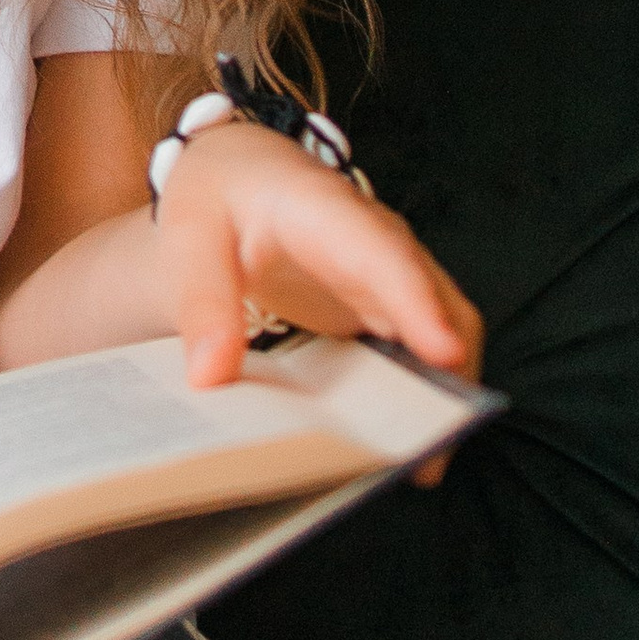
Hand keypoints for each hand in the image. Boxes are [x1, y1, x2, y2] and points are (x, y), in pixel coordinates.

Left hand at [155, 123, 481, 472]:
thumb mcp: (189, 234)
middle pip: (435, 301)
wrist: (236, 174)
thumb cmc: (217, 194)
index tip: (445, 353)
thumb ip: (201, 301)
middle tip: (432, 450)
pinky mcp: (388, 303)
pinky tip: (402, 444)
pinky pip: (423, 347)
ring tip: (423, 465)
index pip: (383, 254)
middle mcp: (377, 239)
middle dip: (449, 371)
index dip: (418, 303)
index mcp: (326, 209)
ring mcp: (390, 272)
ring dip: (444, 391)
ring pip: (443, 328)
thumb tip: (210, 378)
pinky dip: (424, 391)